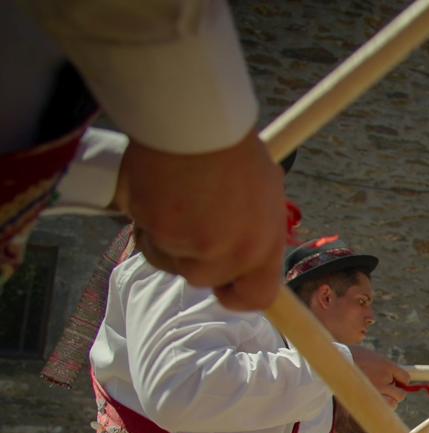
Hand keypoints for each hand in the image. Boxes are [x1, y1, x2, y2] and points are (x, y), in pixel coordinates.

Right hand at [114, 130, 286, 310]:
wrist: (195, 122)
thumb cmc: (232, 150)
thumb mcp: (265, 195)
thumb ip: (257, 233)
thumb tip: (250, 253)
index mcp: (263, 245)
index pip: (256, 297)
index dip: (237, 297)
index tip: (225, 288)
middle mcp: (230, 253)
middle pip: (203, 280)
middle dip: (194, 256)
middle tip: (193, 218)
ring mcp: (192, 245)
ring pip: (171, 261)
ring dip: (168, 239)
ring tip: (177, 197)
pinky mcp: (157, 231)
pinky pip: (147, 239)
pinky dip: (147, 221)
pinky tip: (158, 190)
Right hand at [349, 346, 410, 406]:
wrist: (331, 363)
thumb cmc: (346, 357)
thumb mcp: (366, 355)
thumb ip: (379, 365)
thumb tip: (390, 374)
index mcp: (386, 365)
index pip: (405, 378)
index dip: (401, 383)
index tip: (397, 384)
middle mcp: (385, 377)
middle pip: (401, 393)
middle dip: (395, 393)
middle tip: (384, 391)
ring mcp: (377, 389)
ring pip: (393, 402)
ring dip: (388, 402)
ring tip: (376, 397)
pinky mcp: (368, 398)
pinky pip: (382, 408)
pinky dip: (381, 408)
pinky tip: (372, 403)